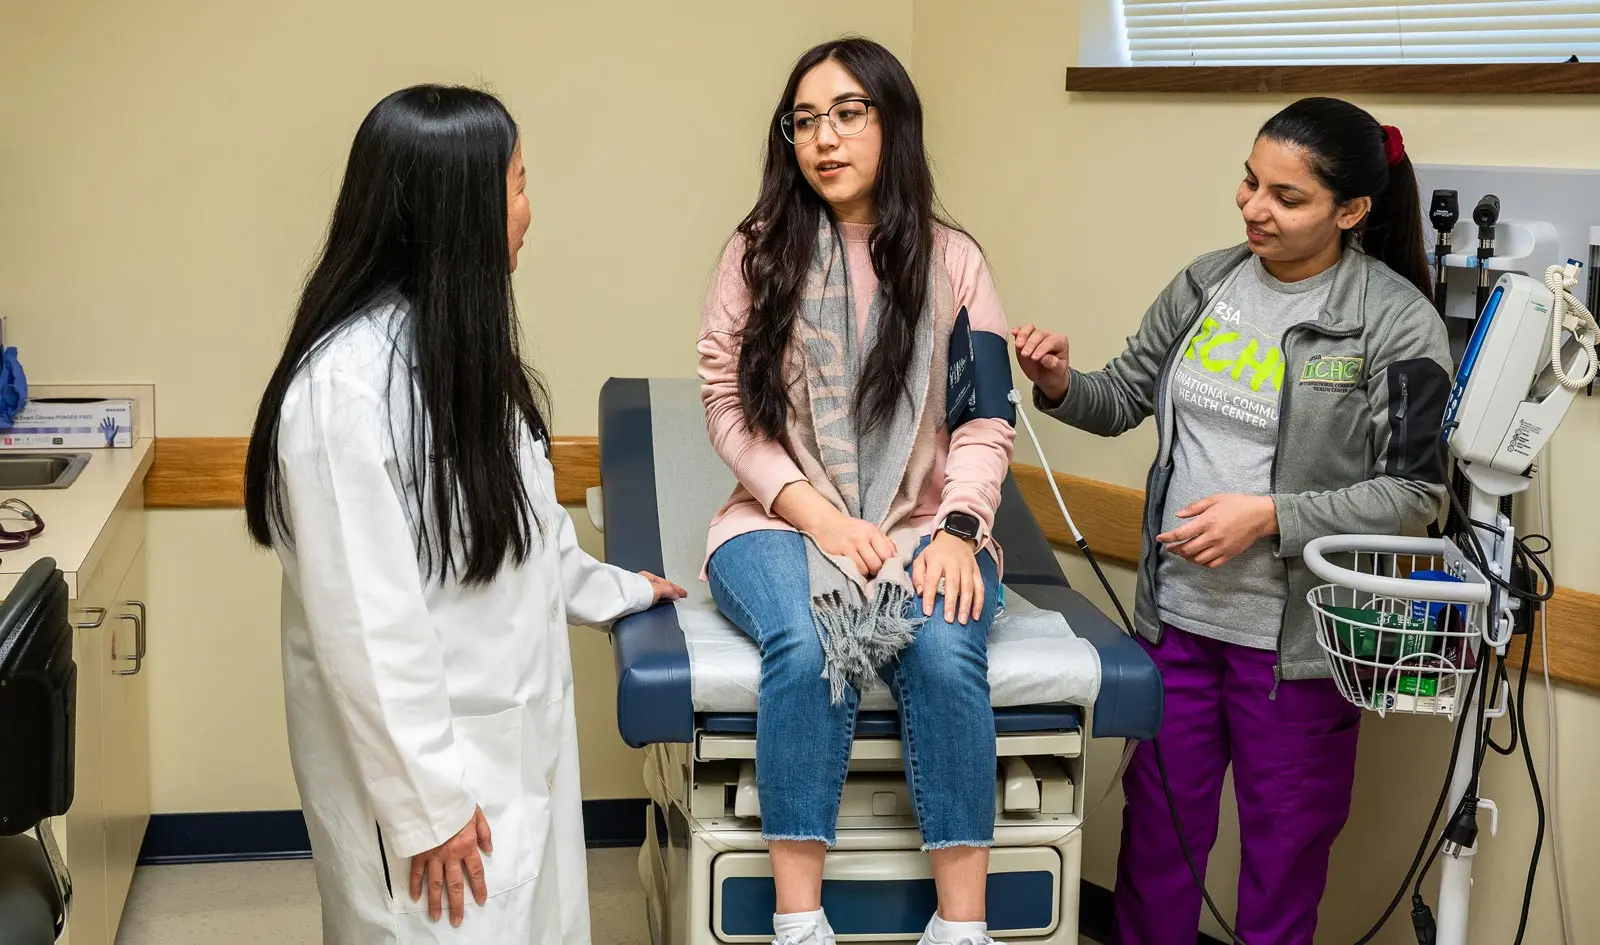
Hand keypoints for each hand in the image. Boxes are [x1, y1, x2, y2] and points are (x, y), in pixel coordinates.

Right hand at [409, 807, 491, 925]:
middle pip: (455, 885)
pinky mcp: (418, 853)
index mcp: (467, 845)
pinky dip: (415, 885)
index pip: (476, 872)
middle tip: (456, 921)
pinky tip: (416, 897)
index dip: (479, 888)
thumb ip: (484, 833)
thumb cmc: (454, 802)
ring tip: (435, 917)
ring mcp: (433, 856)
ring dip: (435, 902)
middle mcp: (451, 855)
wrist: (431, 797)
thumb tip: (489, 850)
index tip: (481, 901)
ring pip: (435, 884)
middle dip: (457, 905)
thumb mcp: (476, 813)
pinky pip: (416, 873)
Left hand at [640, 571, 686, 603]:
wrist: (624, 598)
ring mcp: (640, 591)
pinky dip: (658, 601)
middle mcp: (644, 583)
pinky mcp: (637, 600)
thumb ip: (669, 590)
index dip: (678, 589)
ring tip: (671, 600)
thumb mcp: (658, 589)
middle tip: (679, 596)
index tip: (684, 594)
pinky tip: (659, 604)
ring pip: (656, 593)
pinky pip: (652, 599)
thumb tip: (677, 594)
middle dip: (671, 591)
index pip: (668, 583)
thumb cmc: (637, 590)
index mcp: (650, 577)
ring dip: (664, 596)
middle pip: (662, 587)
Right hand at [812, 513, 897, 577]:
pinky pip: (853, 569)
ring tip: (863, 568)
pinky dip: (856, 572)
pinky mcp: (839, 553)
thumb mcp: (870, 530)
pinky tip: (855, 568)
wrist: (827, 523)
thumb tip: (897, 557)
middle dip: (877, 571)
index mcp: (872, 531)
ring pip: (865, 569)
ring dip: (866, 573)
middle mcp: (862, 537)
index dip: (888, 564)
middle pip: (877, 564)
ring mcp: (849, 546)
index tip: (885, 567)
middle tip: (874, 570)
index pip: (887, 555)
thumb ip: (885, 542)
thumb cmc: (851, 529)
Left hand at [913, 530, 983, 624]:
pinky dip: (979, 602)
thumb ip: (918, 575)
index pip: (932, 580)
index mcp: (937, 560)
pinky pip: (980, 587)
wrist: (955, 537)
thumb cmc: (936, 552)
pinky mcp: (976, 570)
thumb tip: (920, 593)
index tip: (928, 612)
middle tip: (948, 620)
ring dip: (966, 605)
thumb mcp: (921, 559)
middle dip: (951, 603)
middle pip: (953, 584)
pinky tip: (976, 615)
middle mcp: (953, 563)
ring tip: (963, 620)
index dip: (930, 597)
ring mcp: (967, 567)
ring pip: (968, 587)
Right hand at [1012, 325, 1070, 403]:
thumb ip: (1053, 364)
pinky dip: (1018, 332)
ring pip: (1030, 328)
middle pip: (1039, 334)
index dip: (1042, 349)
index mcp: (1060, 342)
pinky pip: (1021, 330)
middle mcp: (1049, 336)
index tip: (1034, 358)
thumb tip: (1044, 358)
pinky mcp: (1026, 338)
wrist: (1047, 377)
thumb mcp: (1057, 371)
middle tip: (1025, 354)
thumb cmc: (1054, 372)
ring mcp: (1037, 336)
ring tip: (1019, 345)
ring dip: (1023, 336)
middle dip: (1031, 344)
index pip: (1050, 342)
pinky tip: (1014, 333)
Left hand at [1156, 494, 1277, 568]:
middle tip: (1170, 547)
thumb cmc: (1238, 504)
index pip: (1181, 534)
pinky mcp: (1229, 554)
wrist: (1260, 516)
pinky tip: (1198, 558)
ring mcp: (1221, 547)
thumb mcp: (1215, 499)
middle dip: (1174, 549)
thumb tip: (1178, 515)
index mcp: (1207, 522)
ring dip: (1186, 557)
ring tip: (1182, 552)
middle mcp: (1212, 537)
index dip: (1167, 537)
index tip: (1160, 538)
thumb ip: (1195, 507)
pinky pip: (1211, 564)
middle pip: (1187, 549)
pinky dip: (1201, 563)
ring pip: (1197, 559)